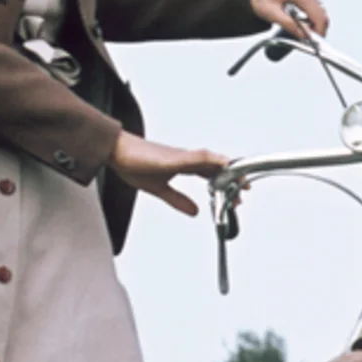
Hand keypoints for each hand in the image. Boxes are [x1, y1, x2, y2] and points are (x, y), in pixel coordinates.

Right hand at [109, 132, 228, 216]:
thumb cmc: (133, 163)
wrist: (116, 150)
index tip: (239, 190)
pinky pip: (195, 158)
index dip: (227, 180)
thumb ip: (178, 200)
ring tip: (240, 179)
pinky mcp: (173, 157)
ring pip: (211, 160)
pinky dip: (210, 160)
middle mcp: (185, 158)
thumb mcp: (159, 189)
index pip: (212, 172)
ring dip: (226, 169)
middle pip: (216, 165)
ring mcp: (180, 156)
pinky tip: (221, 164)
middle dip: (232, 176)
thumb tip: (194, 211)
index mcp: (183, 164)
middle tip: (245, 188)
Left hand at [250, 0, 328, 37]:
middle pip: (322, 16)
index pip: (319, 17)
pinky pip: (314, 10)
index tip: (314, 44)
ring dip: (313, 25)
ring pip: (320, 14)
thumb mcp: (273, 14)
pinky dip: (311, 20)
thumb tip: (304, 36)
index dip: (319, 33)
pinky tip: (300, 24)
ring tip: (299, 31)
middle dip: (316, 30)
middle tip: (305, 40)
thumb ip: (290, 26)